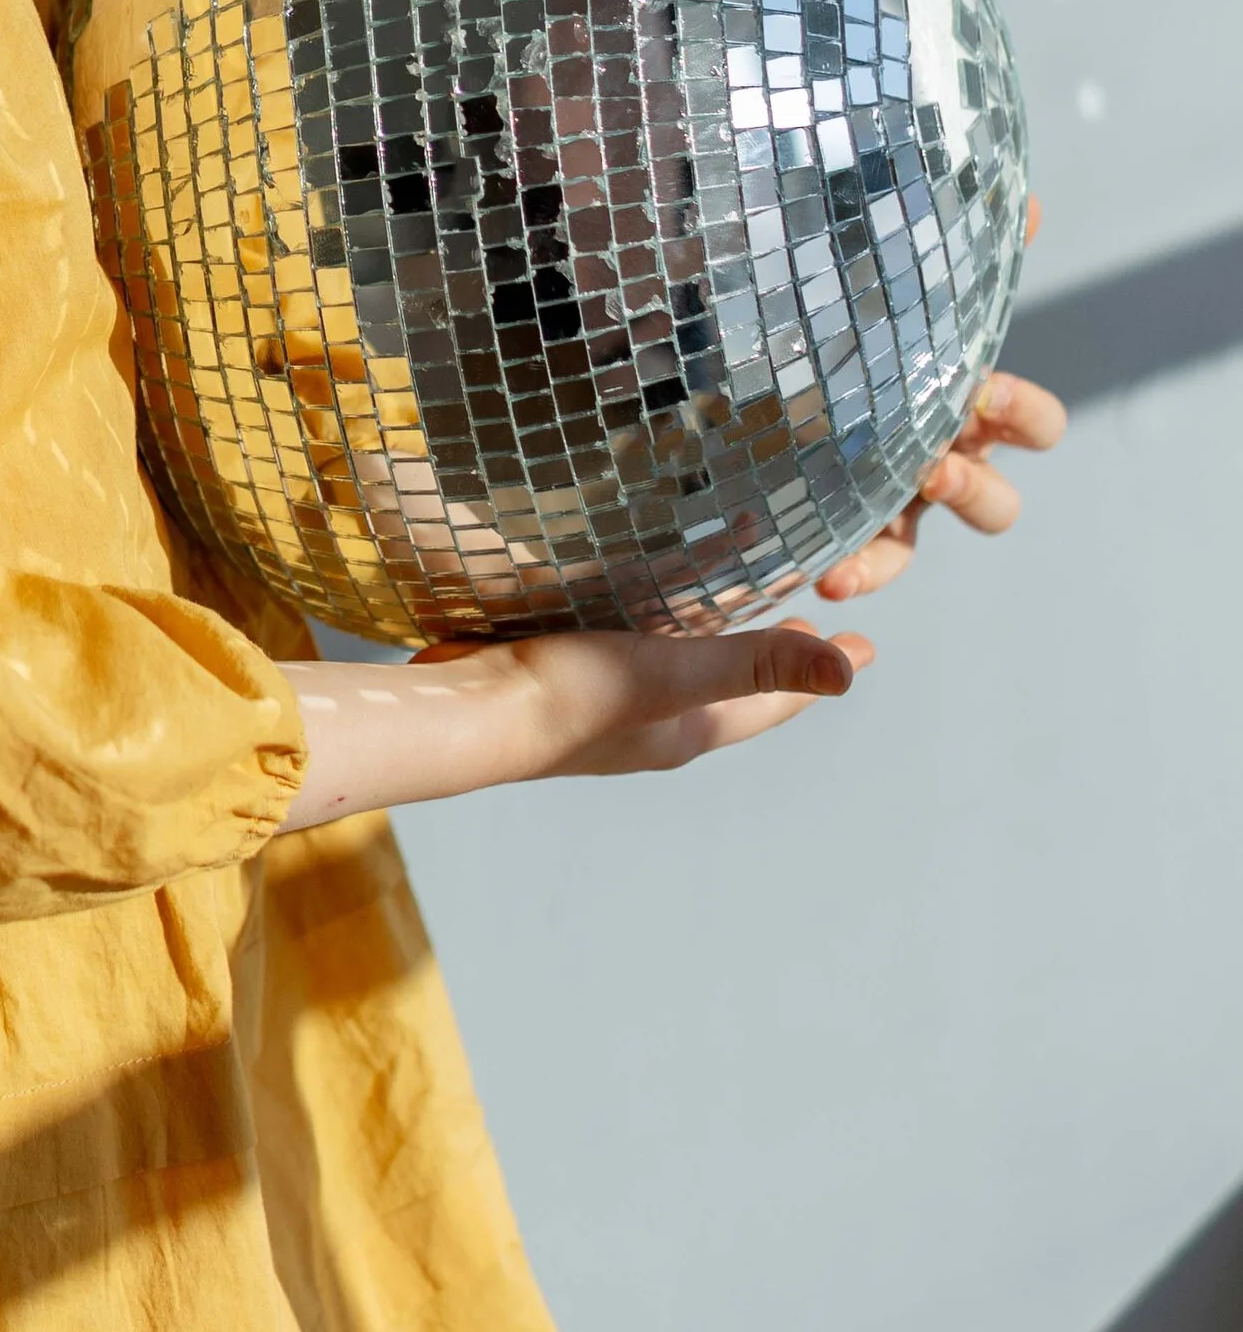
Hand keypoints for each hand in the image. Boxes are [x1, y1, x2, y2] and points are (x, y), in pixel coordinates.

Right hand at [278, 617, 869, 827]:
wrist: (468, 714)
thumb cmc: (571, 697)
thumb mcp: (673, 673)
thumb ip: (751, 663)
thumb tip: (846, 674)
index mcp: (690, 728)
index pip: (772, 701)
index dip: (819, 673)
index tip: (863, 646)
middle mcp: (655, 726)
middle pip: (734, 689)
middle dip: (774, 659)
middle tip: (809, 624)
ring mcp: (607, 708)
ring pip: (682, 672)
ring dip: (717, 642)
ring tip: (736, 604)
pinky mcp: (564, 680)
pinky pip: (633, 654)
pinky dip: (658, 630)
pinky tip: (639, 604)